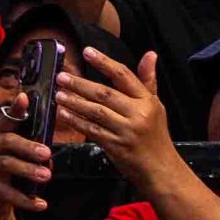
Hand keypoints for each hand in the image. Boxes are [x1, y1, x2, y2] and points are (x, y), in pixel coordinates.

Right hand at [0, 93, 53, 218]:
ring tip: (47, 176)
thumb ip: (28, 143)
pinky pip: (10, 194)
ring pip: (8, 165)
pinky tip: (42, 204)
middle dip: (28, 147)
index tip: (24, 97)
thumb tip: (49, 154)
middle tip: (47, 153)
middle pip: (8, 142)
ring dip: (29, 170)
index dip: (16, 108)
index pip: (6, 118)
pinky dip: (27, 200)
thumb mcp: (10, 150)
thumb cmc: (5, 166)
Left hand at [55, 50, 173, 186]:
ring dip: (75, 102)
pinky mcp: (116, 146)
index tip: (87, 51)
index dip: (104, 62)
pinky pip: (92, 131)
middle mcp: (138, 114)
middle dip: (81, 84)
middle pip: (105, 93)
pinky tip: (64, 114)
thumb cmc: (155, 135)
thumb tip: (150, 54)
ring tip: (59, 94)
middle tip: (62, 77)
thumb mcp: (156, 106)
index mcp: (147, 101)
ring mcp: (126, 131)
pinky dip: (77, 122)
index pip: (124, 76)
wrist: (160, 168)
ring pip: (96, 112)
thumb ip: (148, 80)